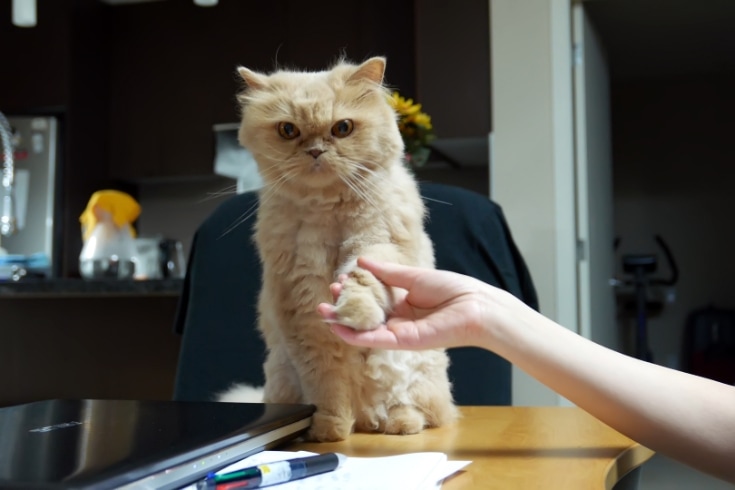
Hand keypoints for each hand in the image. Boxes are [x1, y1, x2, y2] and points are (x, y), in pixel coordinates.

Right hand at [317, 257, 488, 349]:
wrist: (475, 306)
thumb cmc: (452, 288)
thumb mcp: (413, 276)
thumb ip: (387, 273)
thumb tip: (361, 262)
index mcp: (403, 302)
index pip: (371, 298)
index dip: (354, 290)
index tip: (341, 278)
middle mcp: (398, 319)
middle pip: (364, 314)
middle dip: (345, 304)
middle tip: (331, 292)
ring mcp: (399, 331)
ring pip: (364, 329)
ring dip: (342, 321)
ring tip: (323, 309)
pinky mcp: (402, 341)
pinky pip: (373, 340)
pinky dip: (354, 335)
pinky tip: (337, 326)